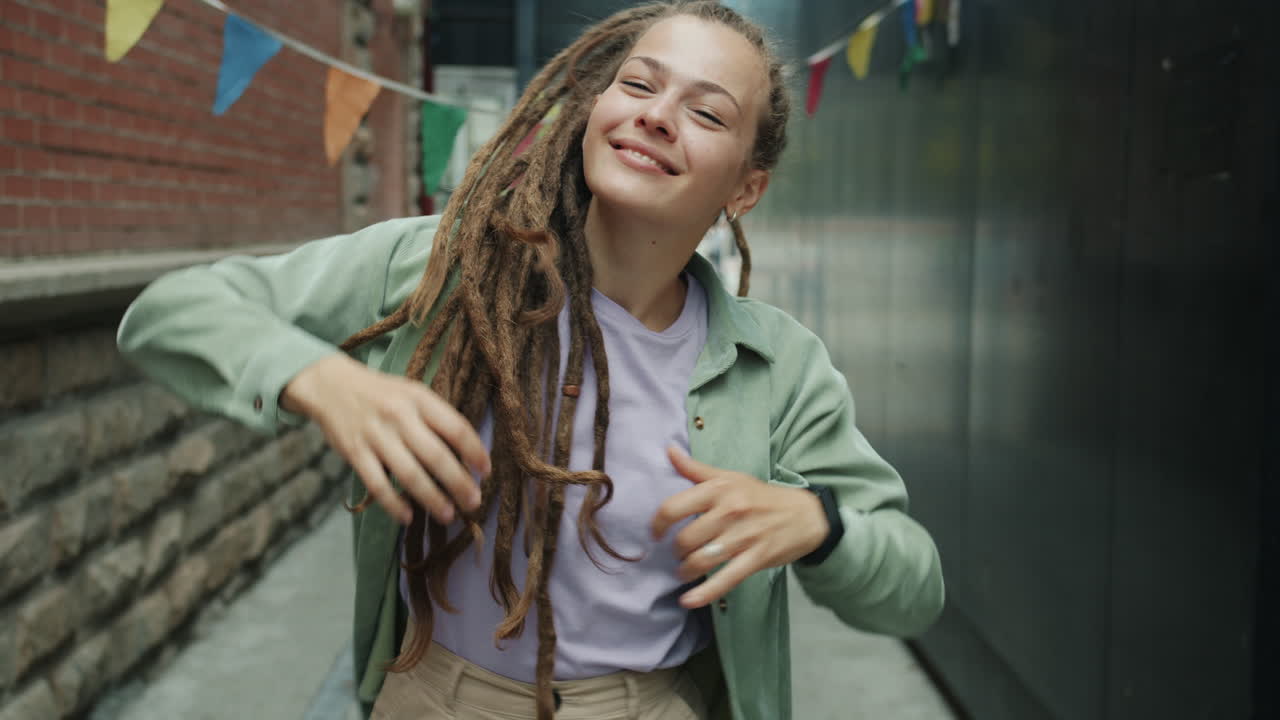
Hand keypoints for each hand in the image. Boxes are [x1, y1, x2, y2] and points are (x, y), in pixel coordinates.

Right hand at [281, 353, 490, 525]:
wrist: (331, 385)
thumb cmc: (382, 393)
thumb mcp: (412, 393)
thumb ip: (436, 418)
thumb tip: (467, 453)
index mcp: (419, 399)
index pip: (455, 427)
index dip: (474, 451)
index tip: (486, 471)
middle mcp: (399, 416)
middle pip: (436, 456)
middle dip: (459, 483)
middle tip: (474, 502)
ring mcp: (376, 436)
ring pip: (409, 474)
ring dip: (432, 498)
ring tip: (448, 515)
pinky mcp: (355, 453)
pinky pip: (378, 485)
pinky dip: (394, 504)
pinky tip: (408, 516)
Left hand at [650, 446, 828, 608]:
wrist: (805, 514)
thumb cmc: (761, 496)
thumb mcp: (730, 477)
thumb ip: (696, 469)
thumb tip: (669, 451)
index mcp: (719, 489)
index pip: (674, 507)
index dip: (658, 524)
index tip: (655, 533)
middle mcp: (730, 511)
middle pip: (686, 539)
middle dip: (676, 551)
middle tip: (678, 553)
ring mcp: (744, 536)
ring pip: (702, 560)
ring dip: (686, 570)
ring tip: (684, 571)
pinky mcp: (756, 558)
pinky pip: (725, 579)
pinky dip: (704, 593)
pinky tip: (688, 600)